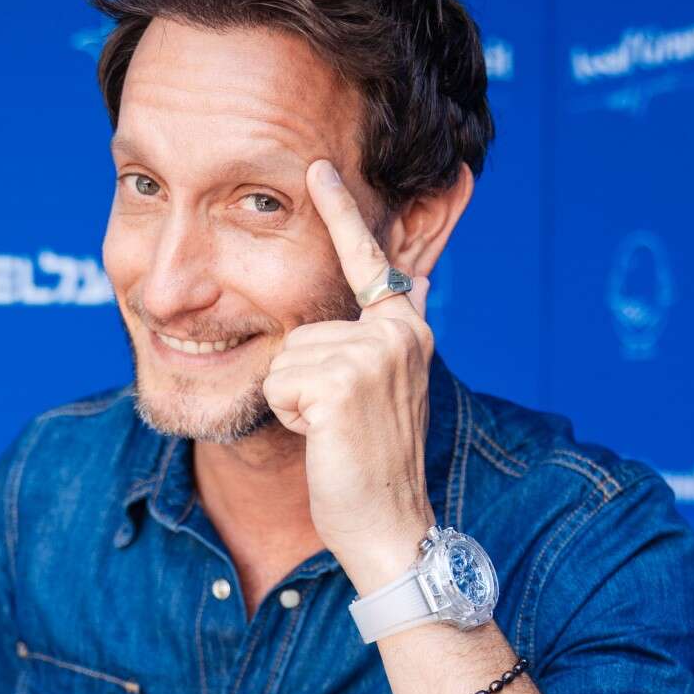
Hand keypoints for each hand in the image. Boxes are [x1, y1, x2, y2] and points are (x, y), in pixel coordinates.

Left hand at [261, 157, 435, 588]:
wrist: (389, 526)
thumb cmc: (374, 465)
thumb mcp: (385, 388)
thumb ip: (387, 331)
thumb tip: (413, 279)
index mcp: (407, 328)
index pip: (370, 261)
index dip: (341, 212)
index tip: (318, 167)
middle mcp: (400, 331)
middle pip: (300, 327)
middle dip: (302, 380)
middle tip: (340, 423)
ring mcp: (375, 354)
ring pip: (285, 355)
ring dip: (296, 401)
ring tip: (333, 432)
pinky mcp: (344, 382)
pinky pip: (280, 381)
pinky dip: (291, 417)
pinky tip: (325, 439)